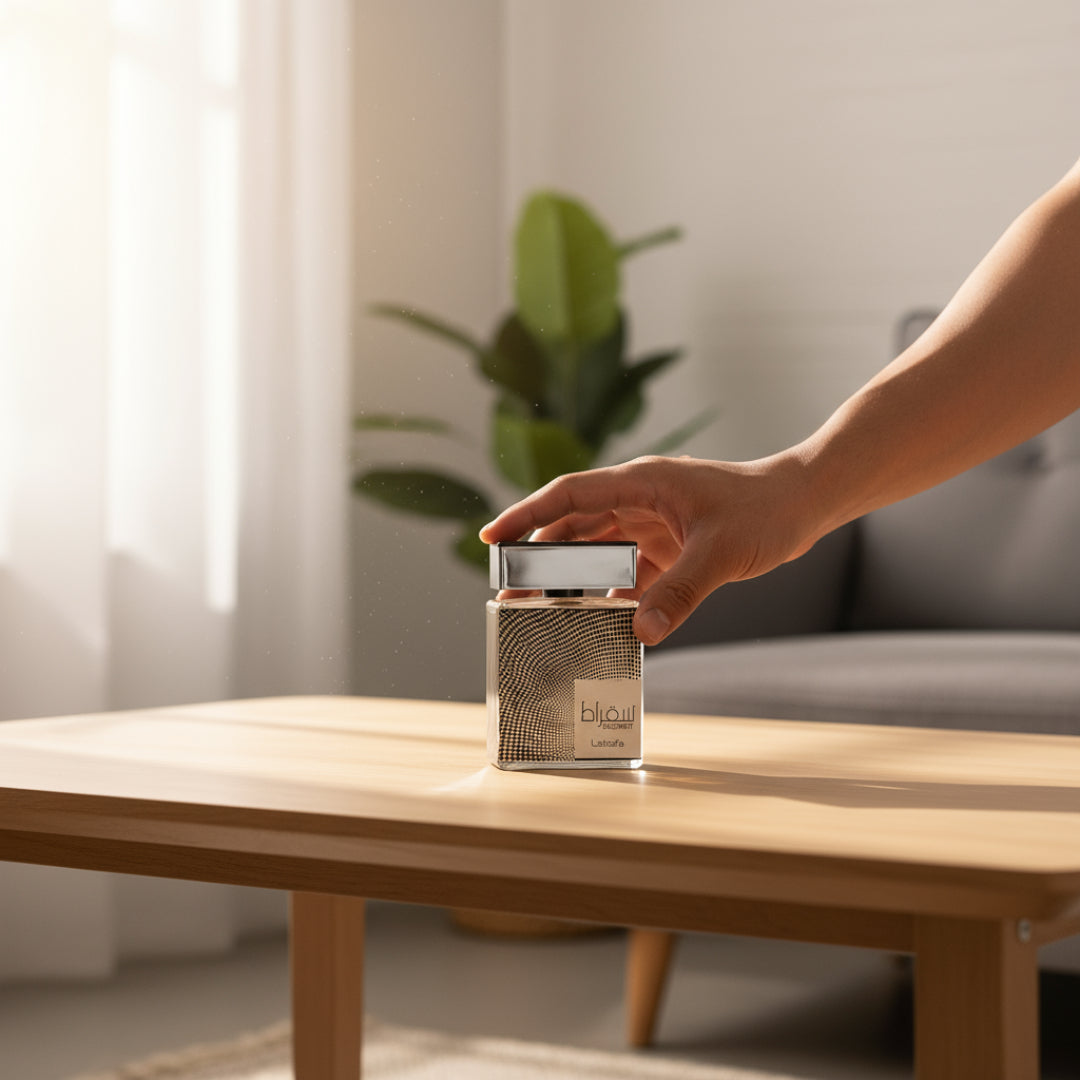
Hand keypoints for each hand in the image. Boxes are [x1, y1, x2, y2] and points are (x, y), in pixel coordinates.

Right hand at [479, 453, 815, 644]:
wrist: (804, 503)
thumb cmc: (765, 510)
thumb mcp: (721, 553)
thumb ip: (680, 593)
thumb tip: (641, 633)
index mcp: (643, 482)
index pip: (569, 494)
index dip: (527, 514)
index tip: (493, 537)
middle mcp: (639, 499)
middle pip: (573, 527)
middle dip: (540, 559)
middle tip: (510, 593)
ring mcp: (650, 523)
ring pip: (595, 551)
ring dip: (572, 580)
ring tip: (542, 611)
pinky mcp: (666, 547)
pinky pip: (625, 572)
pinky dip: (609, 594)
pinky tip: (596, 620)